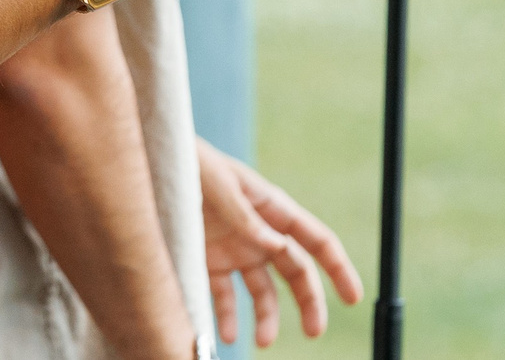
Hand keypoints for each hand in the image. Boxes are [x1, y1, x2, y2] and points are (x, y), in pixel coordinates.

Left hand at [196, 141, 361, 346]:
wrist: (151, 163)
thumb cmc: (191, 163)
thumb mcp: (219, 184)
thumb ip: (246, 216)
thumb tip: (278, 246)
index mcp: (271, 207)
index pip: (315, 240)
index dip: (338, 267)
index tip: (353, 297)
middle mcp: (259, 233)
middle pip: (295, 273)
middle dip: (309, 302)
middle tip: (313, 331)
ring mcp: (235, 250)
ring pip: (263, 292)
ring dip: (267, 319)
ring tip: (261, 342)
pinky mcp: (208, 262)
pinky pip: (225, 297)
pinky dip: (228, 318)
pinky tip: (227, 335)